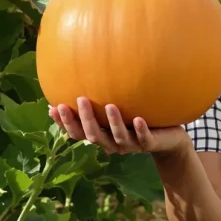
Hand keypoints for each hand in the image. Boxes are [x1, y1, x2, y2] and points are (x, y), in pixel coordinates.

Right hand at [48, 97, 189, 155]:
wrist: (167, 140)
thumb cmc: (136, 120)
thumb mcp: (117, 109)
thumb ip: (101, 100)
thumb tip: (79, 76)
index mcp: (102, 135)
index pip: (77, 133)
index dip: (65, 123)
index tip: (53, 107)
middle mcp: (112, 143)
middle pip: (93, 136)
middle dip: (84, 120)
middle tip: (80, 99)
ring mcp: (131, 144)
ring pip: (118, 137)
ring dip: (113, 122)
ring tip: (110, 105)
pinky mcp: (149, 143)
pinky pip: (144, 138)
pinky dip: (140, 129)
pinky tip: (139, 119)